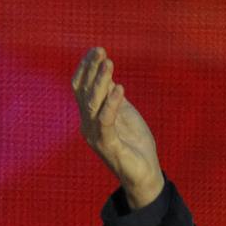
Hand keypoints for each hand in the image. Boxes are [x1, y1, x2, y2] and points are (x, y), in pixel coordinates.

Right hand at [71, 47, 163, 208]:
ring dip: (101, 81)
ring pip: (92, 103)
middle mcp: (87, 124)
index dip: (86, 68)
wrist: (144, 175)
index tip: (96, 50)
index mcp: (89, 116)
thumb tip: (110, 77)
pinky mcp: (108, 145)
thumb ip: (114, 98)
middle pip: (83, 91)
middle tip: (100, 50)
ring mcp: (95, 135)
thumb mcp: (125, 115)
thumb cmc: (135, 144)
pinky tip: (121, 88)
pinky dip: (112, 103)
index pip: (80, 87)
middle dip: (91, 69)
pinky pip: (106, 120)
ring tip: (109, 63)